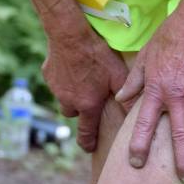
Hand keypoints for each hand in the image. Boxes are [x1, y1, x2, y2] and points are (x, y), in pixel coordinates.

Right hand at [42, 27, 127, 152]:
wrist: (70, 36)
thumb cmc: (97, 55)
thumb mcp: (118, 75)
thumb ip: (126, 96)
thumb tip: (136, 113)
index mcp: (87, 105)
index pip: (86, 133)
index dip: (88, 143)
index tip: (89, 148)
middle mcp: (69, 101)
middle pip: (73, 115)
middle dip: (80, 112)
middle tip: (88, 101)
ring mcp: (56, 89)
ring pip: (63, 98)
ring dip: (71, 95)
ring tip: (80, 81)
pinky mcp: (48, 75)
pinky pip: (56, 82)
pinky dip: (62, 79)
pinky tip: (71, 65)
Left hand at [116, 0, 183, 180]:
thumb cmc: (169, 37)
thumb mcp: (145, 57)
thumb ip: (134, 80)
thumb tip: (122, 99)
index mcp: (156, 90)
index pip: (143, 123)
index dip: (139, 145)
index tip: (136, 163)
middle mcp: (176, 96)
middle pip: (178, 135)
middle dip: (182, 161)